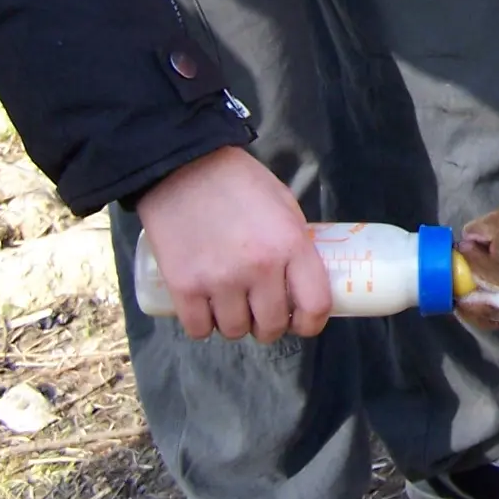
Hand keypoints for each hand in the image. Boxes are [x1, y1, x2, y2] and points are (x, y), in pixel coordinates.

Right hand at [135, 144, 331, 342]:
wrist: (183, 167)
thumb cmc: (238, 182)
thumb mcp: (283, 205)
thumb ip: (294, 243)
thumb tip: (302, 282)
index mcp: (290, 244)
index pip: (315, 305)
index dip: (312, 323)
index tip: (303, 322)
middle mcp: (259, 267)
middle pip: (272, 326)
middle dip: (269, 324)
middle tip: (261, 311)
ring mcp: (220, 280)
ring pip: (235, 331)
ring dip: (235, 324)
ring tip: (230, 304)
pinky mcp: (184, 286)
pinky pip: (198, 329)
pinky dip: (202, 325)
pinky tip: (204, 309)